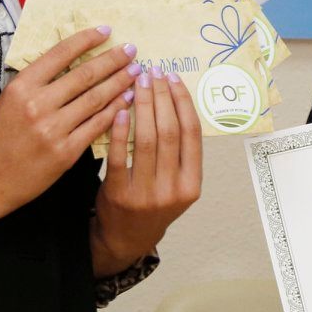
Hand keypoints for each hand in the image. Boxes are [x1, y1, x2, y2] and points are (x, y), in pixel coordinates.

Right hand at [0, 27, 138, 224]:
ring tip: (134, 72)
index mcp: (21, 86)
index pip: (60, 53)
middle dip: (112, 60)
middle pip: (84, 75)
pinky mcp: (65, 152)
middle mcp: (38, 104)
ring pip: (95, 99)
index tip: (106, 31)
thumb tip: (72, 62)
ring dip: (119, 83)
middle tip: (131, 50)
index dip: (86, 40)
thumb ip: (37, 82)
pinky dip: (115, 111)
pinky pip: (96, 126)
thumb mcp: (8, 100)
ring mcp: (53, 129)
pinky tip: (126, 100)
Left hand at [92, 66, 202, 273]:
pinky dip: (120, 130)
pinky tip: (118, 109)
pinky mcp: (119, 194)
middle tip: (152, 73)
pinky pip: (120, 155)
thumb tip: (174, 98)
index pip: (192, 134)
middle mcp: (172, 190)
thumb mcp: (177, 184)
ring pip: (147, 140)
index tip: (173, 78)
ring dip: (142, 106)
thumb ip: (179, 152)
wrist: (125, 239)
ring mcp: (146, 194)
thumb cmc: (152, 203)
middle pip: (170, 132)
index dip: (183, 102)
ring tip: (137, 84)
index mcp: (192, 184)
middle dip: (161, 97)